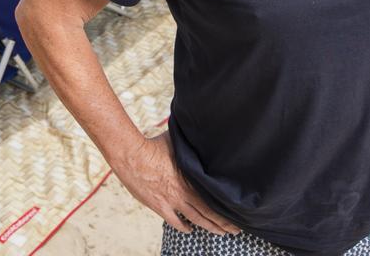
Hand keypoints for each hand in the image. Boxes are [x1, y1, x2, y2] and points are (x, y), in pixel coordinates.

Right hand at [111, 131, 239, 235]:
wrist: (131, 155)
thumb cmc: (154, 145)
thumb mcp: (178, 143)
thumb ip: (191, 145)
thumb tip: (204, 136)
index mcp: (191, 179)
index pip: (214, 200)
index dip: (227, 211)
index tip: (238, 216)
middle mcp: (183, 193)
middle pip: (208, 213)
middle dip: (223, 224)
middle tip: (235, 231)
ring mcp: (170, 201)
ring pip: (194, 220)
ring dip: (208, 228)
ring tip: (219, 233)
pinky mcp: (158, 205)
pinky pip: (174, 221)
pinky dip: (183, 227)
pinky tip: (190, 230)